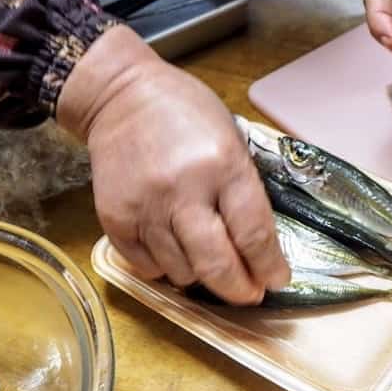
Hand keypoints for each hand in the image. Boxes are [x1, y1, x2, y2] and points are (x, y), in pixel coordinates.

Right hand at [57, 26, 289, 303]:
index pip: (254, 233)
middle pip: (217, 264)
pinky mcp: (114, 219)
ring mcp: (145, 208)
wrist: (120, 97)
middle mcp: (184, 190)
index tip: (277, 280)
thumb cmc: (186, 113)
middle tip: (250, 293)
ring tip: (209, 262)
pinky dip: (166, 268)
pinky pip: (146, 267)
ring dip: (201, 277)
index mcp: (223, 166)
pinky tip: (175, 251)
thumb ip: (244, 187)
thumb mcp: (232, 137)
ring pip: (181, 273)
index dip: (270, 266)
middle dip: (240, 289)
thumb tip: (259, 244)